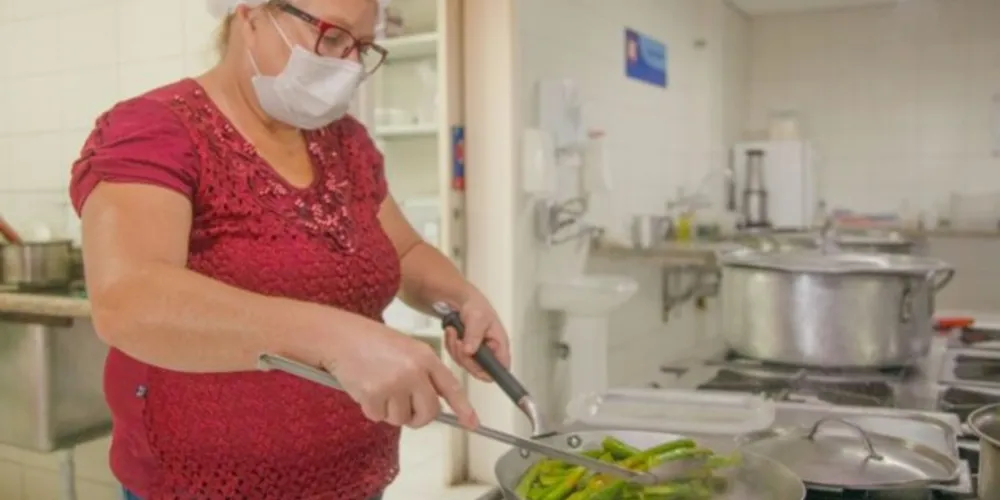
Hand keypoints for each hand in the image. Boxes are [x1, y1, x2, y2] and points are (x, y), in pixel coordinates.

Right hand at [322, 324, 478, 428]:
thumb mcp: (407, 349)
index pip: (451, 387)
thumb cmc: (371, 341)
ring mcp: (394, 384)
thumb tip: (433, 402)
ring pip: (401, 418)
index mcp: (425, 357)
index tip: (472, 423)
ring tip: (378, 386)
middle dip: (418, 417)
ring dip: (390, 411)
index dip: (463, 408)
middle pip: (428, 412)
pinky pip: (379, 417)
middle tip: (406, 410)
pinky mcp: (374, 396)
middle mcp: (413, 371)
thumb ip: (423, 372)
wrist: (340, 337)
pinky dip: (372, 409)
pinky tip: (365, 388)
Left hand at [444, 292, 511, 381]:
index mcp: (500, 345)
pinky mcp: (465, 353)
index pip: (502, 368)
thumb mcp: (477, 317)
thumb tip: (470, 352)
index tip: (474, 360)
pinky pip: (456, 357)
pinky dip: (451, 345)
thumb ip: (474, 335)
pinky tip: (452, 332)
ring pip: (465, 364)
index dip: (490, 371)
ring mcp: (477, 354)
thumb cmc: (475, 306)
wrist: (460, 300)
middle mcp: (490, 353)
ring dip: (455, 349)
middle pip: (479, 370)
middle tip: (459, 341)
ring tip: (454, 331)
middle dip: (465, 357)